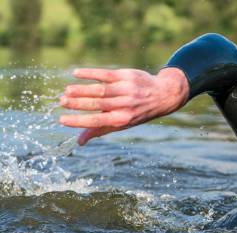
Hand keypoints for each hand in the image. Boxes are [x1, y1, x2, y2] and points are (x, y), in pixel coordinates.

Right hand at [60, 67, 188, 144]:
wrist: (162, 95)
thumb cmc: (136, 112)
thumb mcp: (121, 123)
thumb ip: (99, 130)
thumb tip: (79, 141)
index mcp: (123, 119)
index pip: (97, 121)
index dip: (79, 121)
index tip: (62, 120)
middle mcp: (125, 105)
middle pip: (97, 104)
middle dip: (78, 104)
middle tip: (61, 102)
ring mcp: (126, 89)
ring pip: (100, 90)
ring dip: (81, 90)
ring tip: (66, 91)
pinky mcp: (126, 75)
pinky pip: (105, 74)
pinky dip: (90, 73)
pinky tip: (76, 73)